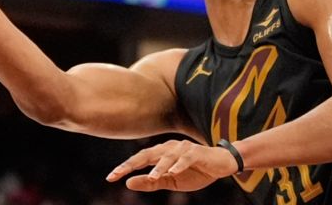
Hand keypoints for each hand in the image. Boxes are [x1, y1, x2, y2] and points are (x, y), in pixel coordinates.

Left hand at [106, 140, 240, 192]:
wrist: (221, 165)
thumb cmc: (195, 172)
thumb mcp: (171, 181)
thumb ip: (151, 182)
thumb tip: (128, 183)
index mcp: (161, 154)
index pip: (140, 159)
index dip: (125, 167)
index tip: (110, 177)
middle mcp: (169, 148)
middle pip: (147, 154)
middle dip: (132, 164)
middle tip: (118, 174)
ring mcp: (183, 149)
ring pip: (167, 156)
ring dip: (158, 167)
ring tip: (150, 178)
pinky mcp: (197, 153)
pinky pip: (187, 158)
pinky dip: (179, 165)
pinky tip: (173, 172)